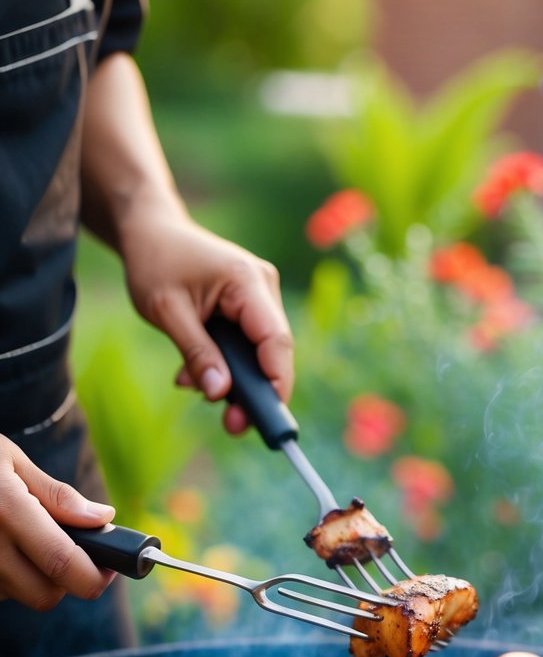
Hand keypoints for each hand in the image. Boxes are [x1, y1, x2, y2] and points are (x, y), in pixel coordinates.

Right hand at [0, 435, 116, 610]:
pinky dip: (5, 577)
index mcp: (6, 509)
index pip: (62, 563)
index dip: (95, 575)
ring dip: (32, 577)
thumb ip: (56, 495)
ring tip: (20, 538)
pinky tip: (0, 547)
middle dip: (67, 581)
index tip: (111, 567)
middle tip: (70, 553)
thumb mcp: (10, 460)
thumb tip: (102, 518)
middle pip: (45, 595)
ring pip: (18, 595)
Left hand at [120, 217, 293, 434]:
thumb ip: (196, 352)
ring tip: (192, 386)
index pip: (275, 341)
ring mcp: (259, 295)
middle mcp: (263, 287)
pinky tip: (194, 371)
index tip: (268, 419)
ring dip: (232, 377)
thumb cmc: (155, 262)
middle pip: (273, 351)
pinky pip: (246, 343)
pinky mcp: (248, 305)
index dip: (277, 383)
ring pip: (259, 352)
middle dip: (253, 391)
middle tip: (231, 425)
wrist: (151, 231)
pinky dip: (225, 362)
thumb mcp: (167, 311)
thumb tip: (219, 393)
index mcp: (247, 282)